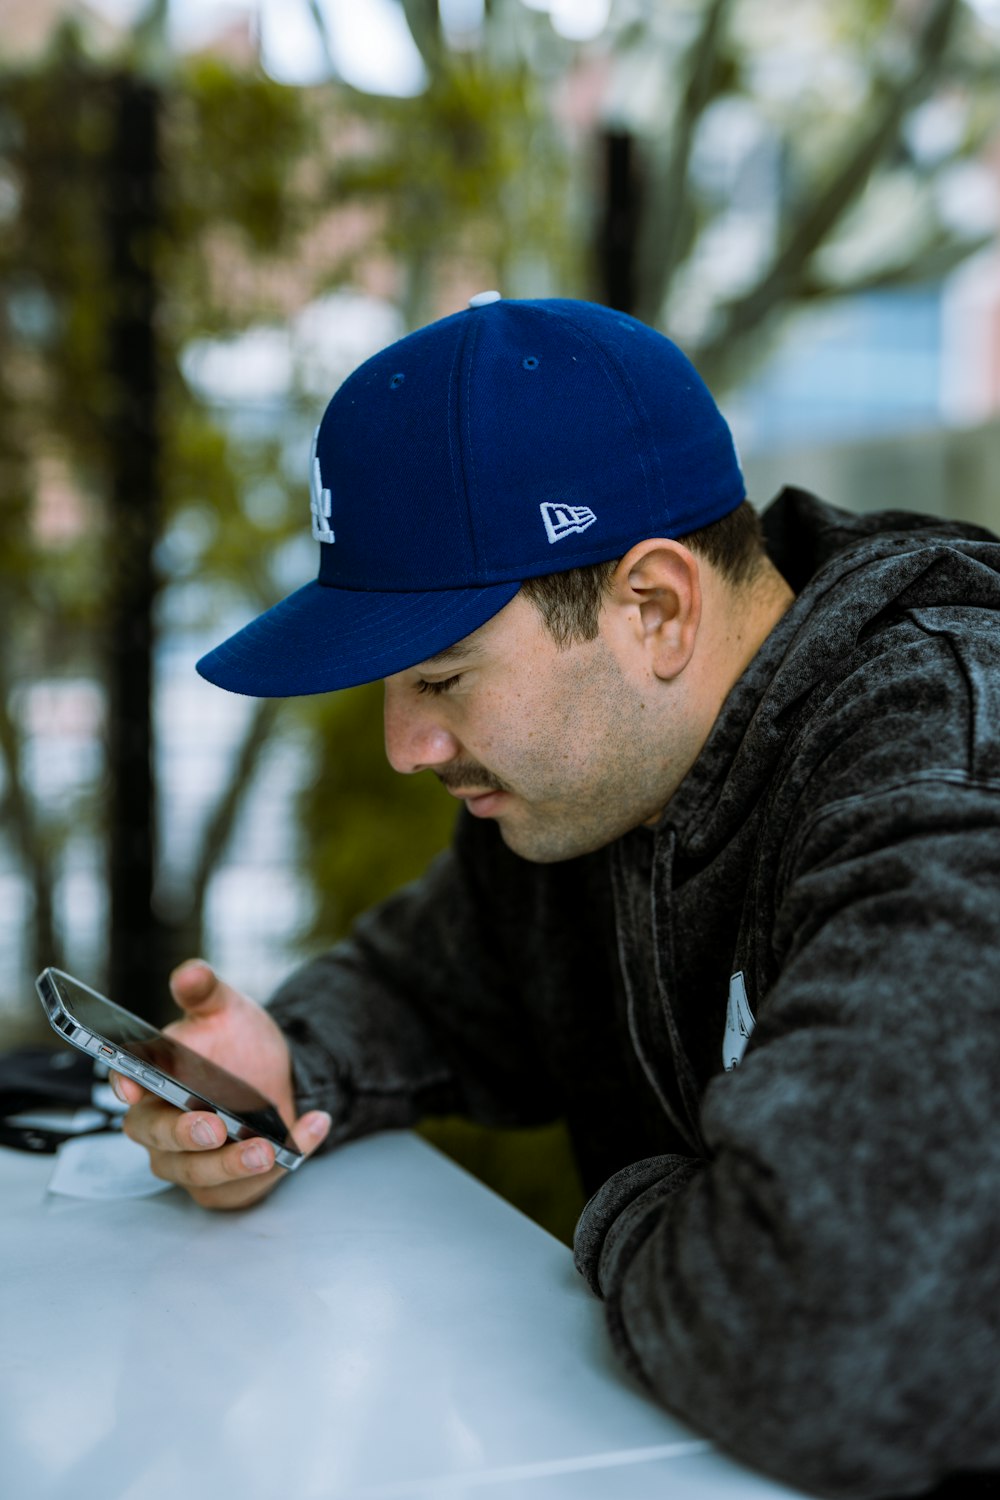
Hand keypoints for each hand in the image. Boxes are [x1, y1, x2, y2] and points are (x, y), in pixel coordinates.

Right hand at [113, 959, 330, 1209]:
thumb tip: (190, 972)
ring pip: (198, 1174)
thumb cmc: (233, 1042)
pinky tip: (310, 1129)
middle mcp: (160, 1126)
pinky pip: (246, 1186)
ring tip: (267, 1148)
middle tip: (214, 1127)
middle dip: (186, 1136)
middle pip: (159, 1139)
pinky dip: (283, 1160)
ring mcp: (188, 1161)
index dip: (123, 1085)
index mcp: (150, 1080)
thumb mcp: (224, 1010)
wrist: (274, 1074)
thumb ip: (205, 992)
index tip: (132, 1087)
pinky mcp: (222, 1186)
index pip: (123, 1083)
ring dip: (232, 1165)